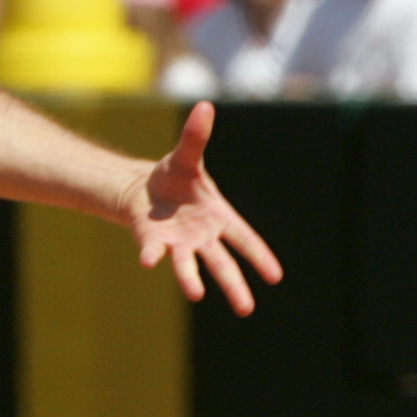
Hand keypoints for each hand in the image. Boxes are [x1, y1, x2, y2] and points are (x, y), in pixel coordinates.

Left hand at [128, 101, 281, 314]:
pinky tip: (147, 262)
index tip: (276, 276)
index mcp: (219, 217)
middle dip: (234, 285)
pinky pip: (155, 252)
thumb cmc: (172, 177)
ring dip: (192, 279)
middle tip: (246, 309)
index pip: (244, 239)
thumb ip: (195, 136)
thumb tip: (205, 106)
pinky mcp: (154, 244)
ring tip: (196, 294)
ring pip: (190, 265)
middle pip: (222, 263)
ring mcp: (179, 244)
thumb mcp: (185, 155)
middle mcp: (202, 237)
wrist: (139, 189)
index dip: (260, 256)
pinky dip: (152, 257)